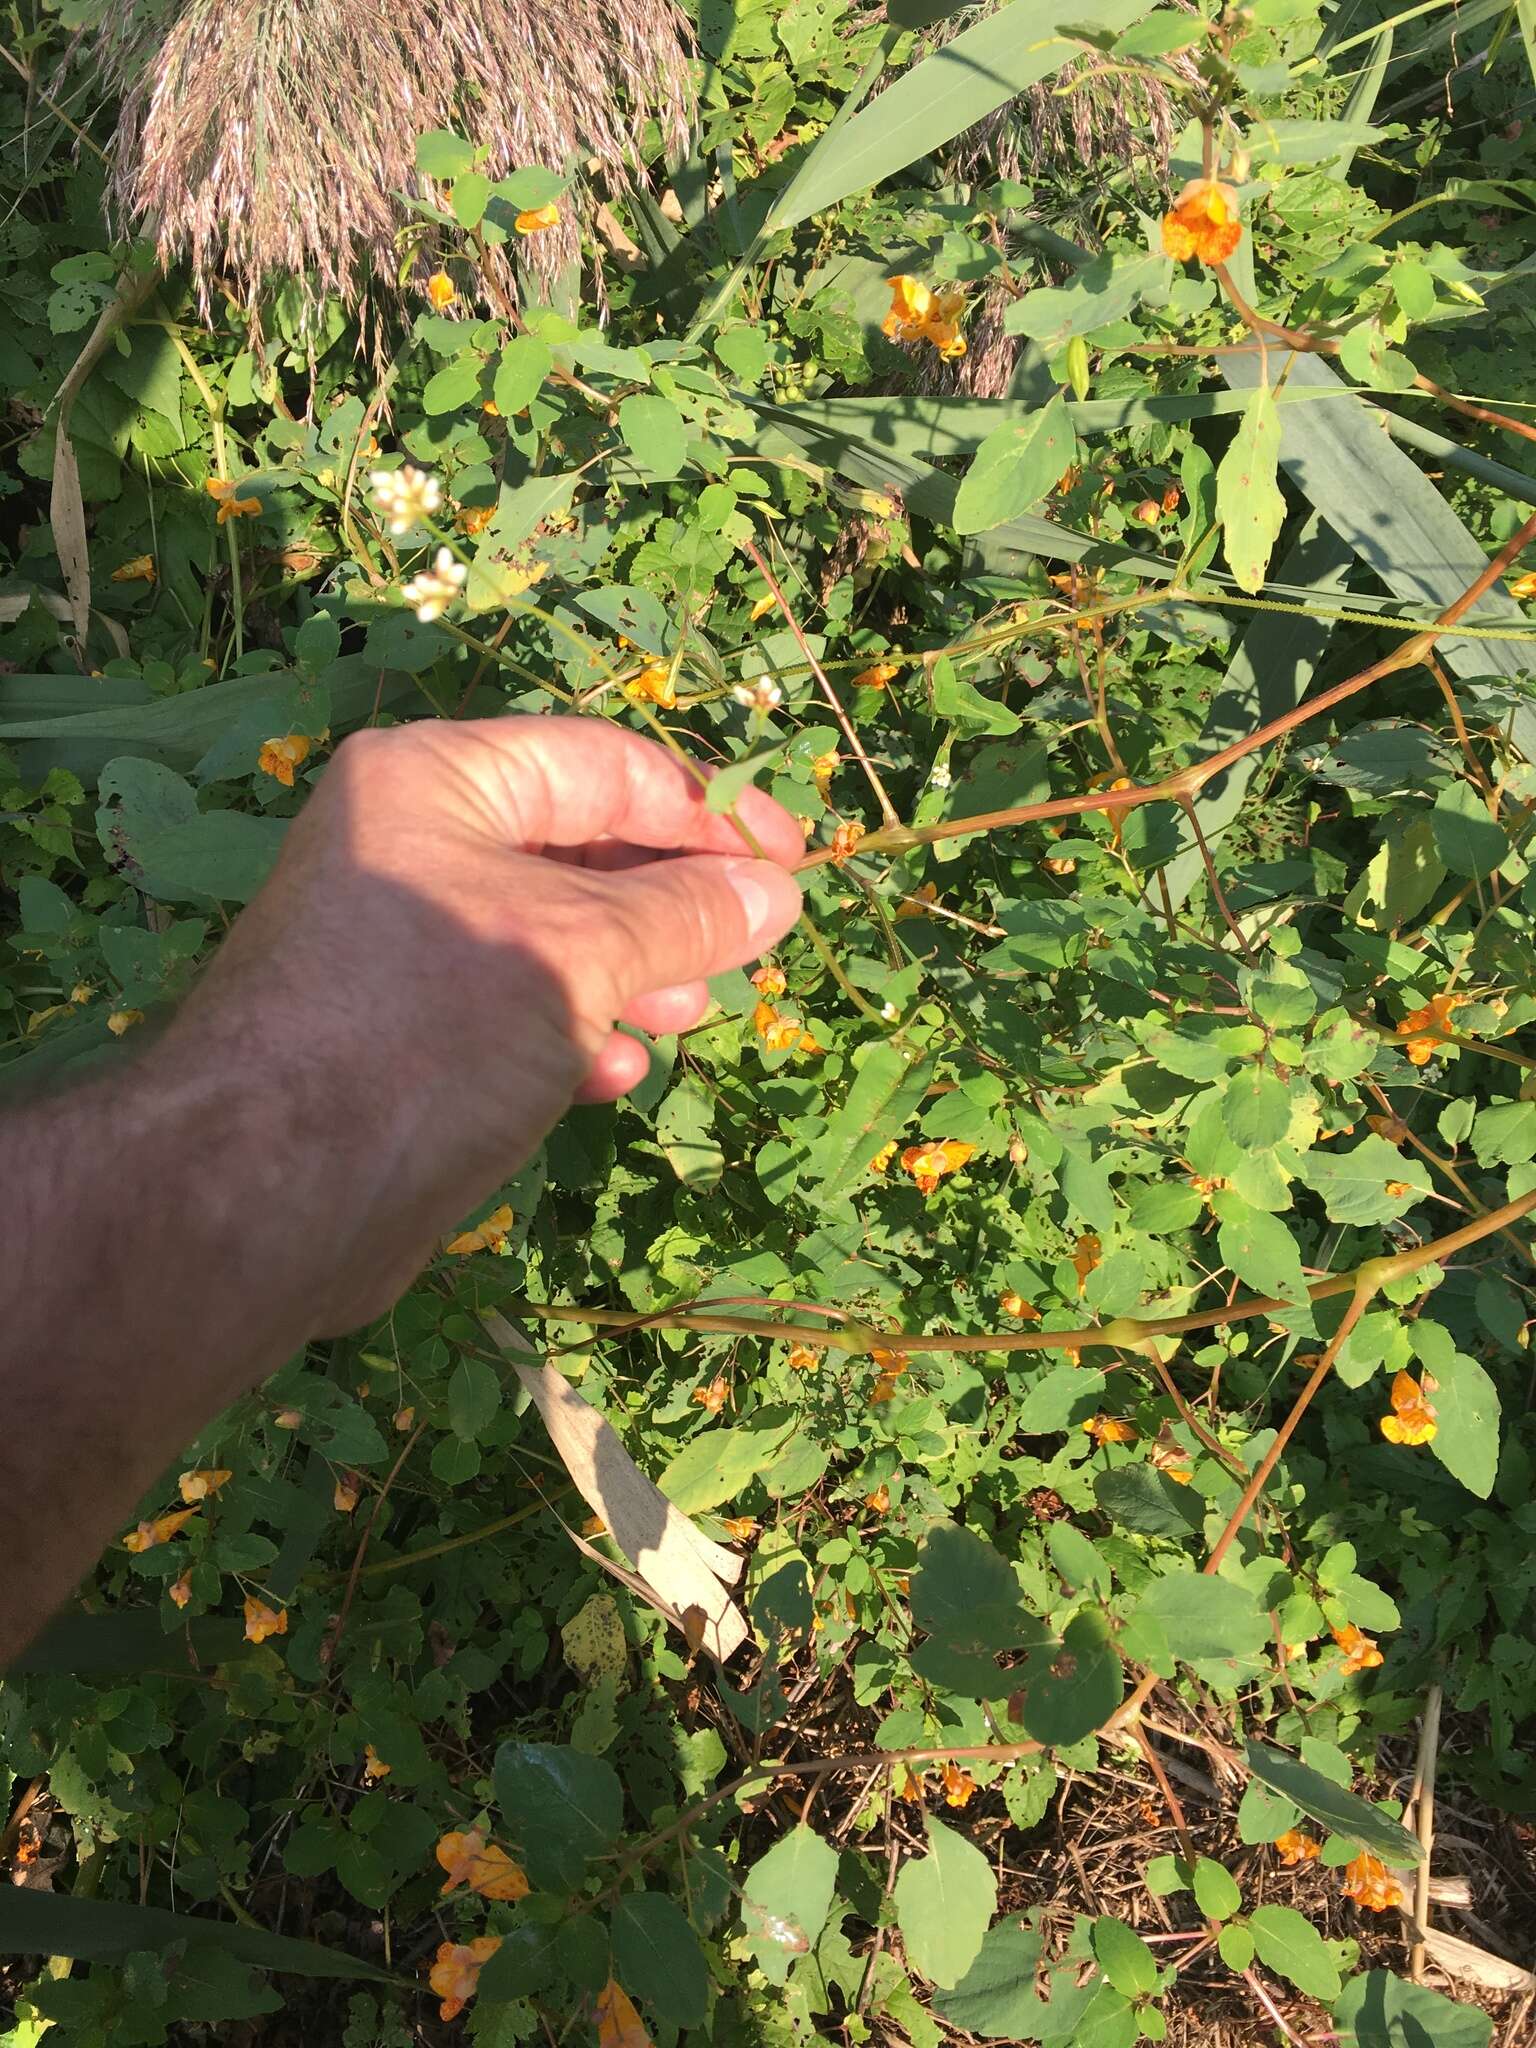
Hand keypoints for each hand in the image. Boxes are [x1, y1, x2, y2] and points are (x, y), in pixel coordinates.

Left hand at [161, 716, 802, 1325]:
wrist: (272, 1190)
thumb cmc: (433, 1028)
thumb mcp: (580, 953)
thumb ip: (683, 915)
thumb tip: (775, 892)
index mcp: (437, 781)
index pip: (602, 764)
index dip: (707, 810)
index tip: (793, 863)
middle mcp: (411, 845)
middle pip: (577, 848)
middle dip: (670, 900)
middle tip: (749, 948)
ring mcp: (402, 944)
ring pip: (550, 935)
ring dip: (633, 972)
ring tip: (691, 1011)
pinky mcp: (402, 1035)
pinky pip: (510, 1008)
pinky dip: (571, 1030)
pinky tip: (611, 1070)